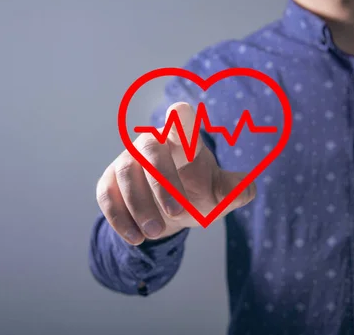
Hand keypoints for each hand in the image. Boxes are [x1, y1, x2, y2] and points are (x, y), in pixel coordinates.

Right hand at [96, 102, 255, 244]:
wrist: (166, 214)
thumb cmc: (195, 193)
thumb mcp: (219, 195)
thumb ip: (234, 190)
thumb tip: (247, 188)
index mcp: (182, 140)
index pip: (181, 120)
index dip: (181, 118)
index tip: (182, 115)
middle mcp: (152, 144)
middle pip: (151, 150)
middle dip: (162, 182)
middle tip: (177, 213)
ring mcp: (127, 161)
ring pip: (125, 173)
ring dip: (139, 204)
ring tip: (155, 232)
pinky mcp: (109, 182)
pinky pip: (107, 195)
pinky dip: (118, 218)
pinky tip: (135, 238)